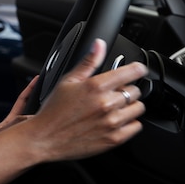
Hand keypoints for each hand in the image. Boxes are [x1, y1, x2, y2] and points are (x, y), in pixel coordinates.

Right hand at [0, 39, 148, 183]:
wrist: (45, 138)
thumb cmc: (54, 110)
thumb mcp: (67, 81)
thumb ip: (88, 62)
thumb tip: (99, 45)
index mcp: (95, 86)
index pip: (132, 72)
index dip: (137, 69)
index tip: (136, 70)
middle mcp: (106, 104)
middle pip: (135, 90)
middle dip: (126, 89)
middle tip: (111, 93)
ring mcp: (112, 122)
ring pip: (138, 108)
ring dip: (129, 106)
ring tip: (113, 108)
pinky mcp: (115, 139)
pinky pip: (136, 126)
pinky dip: (128, 123)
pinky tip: (113, 121)